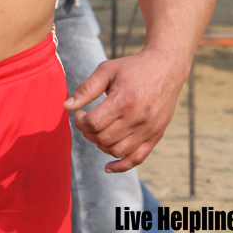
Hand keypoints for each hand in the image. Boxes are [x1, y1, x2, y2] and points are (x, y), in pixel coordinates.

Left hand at [63, 47, 188, 172]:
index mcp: (124, 101)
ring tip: (98, 132)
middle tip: (87, 121)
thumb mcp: (107, 70)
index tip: (80, 114)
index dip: (81, 122)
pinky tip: (108, 166)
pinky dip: (121, 166)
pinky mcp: (156, 135)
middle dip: (88, 133)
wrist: (166, 67)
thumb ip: (86, 89)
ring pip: (117, 151)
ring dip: (101, 145)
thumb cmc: (133, 67)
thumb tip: (67, 106)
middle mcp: (137, 118)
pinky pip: (137, 159)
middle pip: (103, 139)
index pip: (94, 123)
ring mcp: (148, 129)